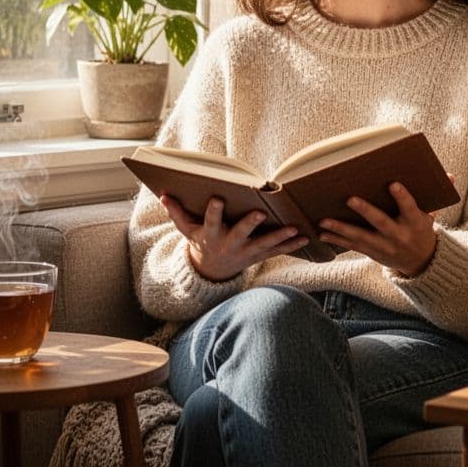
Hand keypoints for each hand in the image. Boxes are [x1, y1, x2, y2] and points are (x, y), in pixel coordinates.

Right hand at [160, 194, 308, 281]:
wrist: (212, 271)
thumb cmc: (200, 242)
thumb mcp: (186, 230)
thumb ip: (176, 212)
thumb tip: (163, 195)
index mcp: (211, 235)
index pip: (210, 221)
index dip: (213, 211)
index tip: (217, 197)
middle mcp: (229, 244)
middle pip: (239, 234)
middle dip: (249, 224)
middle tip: (259, 212)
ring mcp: (245, 252)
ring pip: (263, 245)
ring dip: (279, 237)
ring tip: (294, 229)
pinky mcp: (258, 257)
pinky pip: (276, 252)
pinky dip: (291, 246)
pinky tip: (304, 238)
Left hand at [318, 178, 449, 277]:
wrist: (421, 263)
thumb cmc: (422, 230)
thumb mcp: (432, 215)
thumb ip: (436, 197)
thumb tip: (449, 175)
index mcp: (415, 223)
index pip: (410, 208)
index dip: (402, 196)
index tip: (393, 183)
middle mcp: (399, 235)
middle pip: (381, 222)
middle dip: (365, 211)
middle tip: (350, 199)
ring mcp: (384, 246)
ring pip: (361, 237)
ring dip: (341, 228)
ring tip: (323, 220)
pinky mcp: (372, 252)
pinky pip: (352, 246)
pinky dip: (337, 239)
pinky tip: (322, 232)